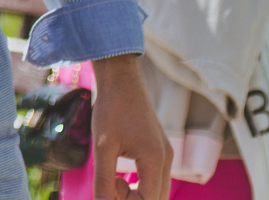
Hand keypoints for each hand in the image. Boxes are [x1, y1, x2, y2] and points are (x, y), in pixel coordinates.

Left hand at [88, 54, 171, 198]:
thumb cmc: (111, 109)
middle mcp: (166, 159)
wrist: (120, 80)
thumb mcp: (102, 146)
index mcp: (154, 159)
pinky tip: (121, 175)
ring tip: (114, 179)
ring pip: (158, 191)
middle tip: (111, 185)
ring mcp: (166, 154)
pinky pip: (156, 179)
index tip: (109, 188)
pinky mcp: (161, 150)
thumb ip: (103, 179)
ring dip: (138, 195)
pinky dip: (141, 185)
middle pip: (157, 199)